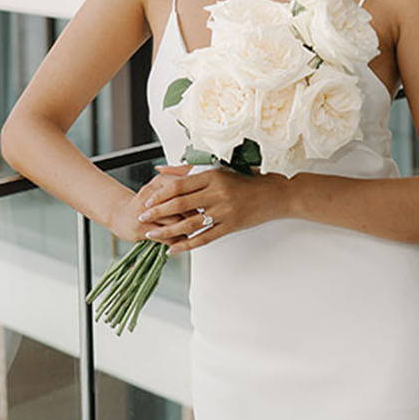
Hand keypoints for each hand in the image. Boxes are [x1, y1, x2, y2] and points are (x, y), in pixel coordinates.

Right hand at [108, 170, 204, 243]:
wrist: (120, 215)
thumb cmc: (145, 201)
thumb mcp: (160, 186)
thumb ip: (179, 183)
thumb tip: (203, 184)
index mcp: (159, 182)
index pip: (183, 188)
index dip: (198, 196)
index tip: (208, 202)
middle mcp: (151, 197)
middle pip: (181, 205)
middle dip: (195, 214)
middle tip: (205, 218)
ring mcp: (144, 215)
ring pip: (174, 222)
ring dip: (187, 228)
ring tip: (194, 229)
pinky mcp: (141, 230)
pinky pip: (166, 237)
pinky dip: (177, 240)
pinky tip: (183, 239)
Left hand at [133, 163, 287, 253]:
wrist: (276, 195)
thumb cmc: (247, 180)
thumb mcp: (219, 170)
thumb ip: (187, 171)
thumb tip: (160, 170)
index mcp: (213, 176)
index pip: (180, 186)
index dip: (160, 195)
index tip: (147, 201)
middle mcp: (218, 193)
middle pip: (180, 205)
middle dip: (158, 212)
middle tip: (142, 217)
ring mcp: (225, 212)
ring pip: (190, 224)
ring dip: (168, 231)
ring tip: (151, 235)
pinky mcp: (231, 226)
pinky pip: (204, 238)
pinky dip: (187, 245)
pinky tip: (173, 250)